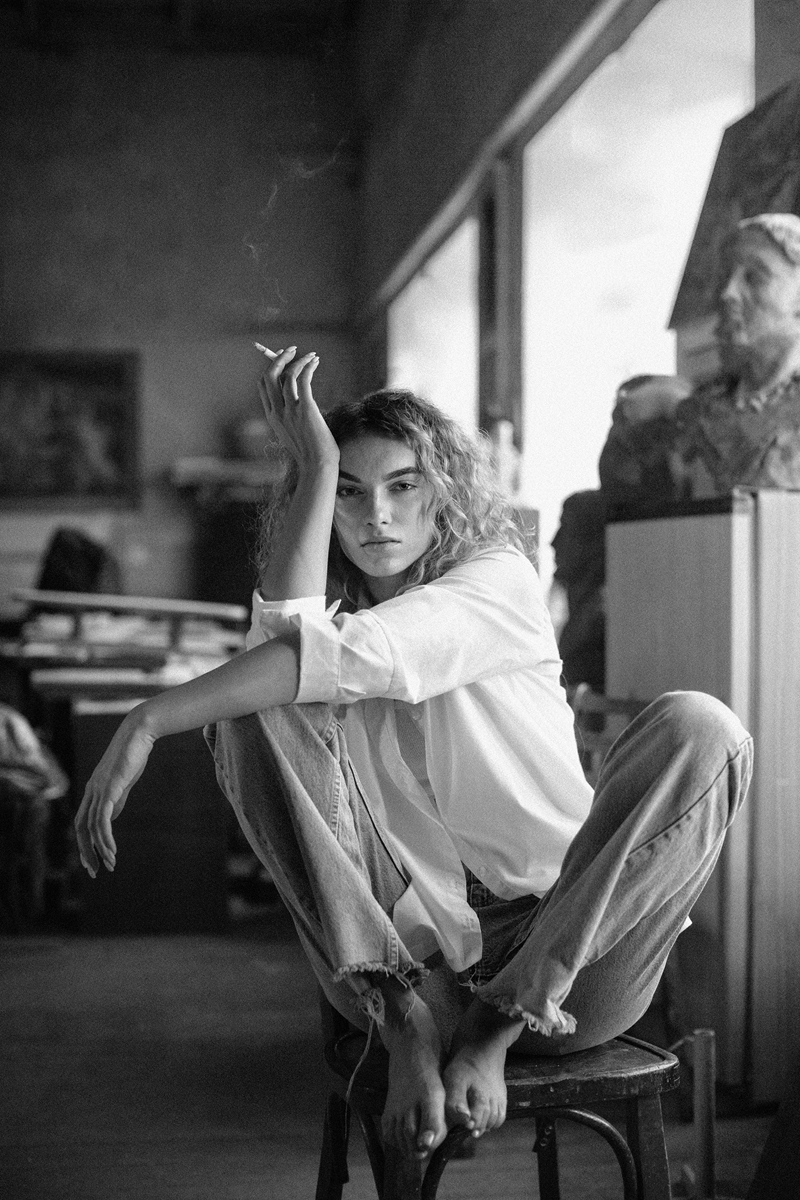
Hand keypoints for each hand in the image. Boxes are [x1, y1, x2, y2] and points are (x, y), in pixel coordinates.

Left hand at [73, 710, 155, 876]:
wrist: (139, 732)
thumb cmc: (134, 754)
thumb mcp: (123, 782)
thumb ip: (116, 800)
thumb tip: (111, 819)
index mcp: (93, 790)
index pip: (82, 822)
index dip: (86, 843)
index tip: (94, 861)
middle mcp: (91, 791)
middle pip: (81, 828)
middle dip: (86, 852)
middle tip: (94, 871)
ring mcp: (99, 789)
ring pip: (91, 827)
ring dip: (99, 849)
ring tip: (110, 864)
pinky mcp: (109, 788)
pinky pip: (102, 818)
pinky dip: (105, 837)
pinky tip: (112, 850)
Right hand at [258, 347, 338, 470]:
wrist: (317, 466)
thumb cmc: (310, 452)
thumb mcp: (294, 433)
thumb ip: (291, 418)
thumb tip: (300, 403)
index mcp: (272, 417)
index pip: (263, 385)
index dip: (272, 369)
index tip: (283, 361)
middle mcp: (277, 412)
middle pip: (270, 375)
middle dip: (280, 358)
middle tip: (292, 350)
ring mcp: (290, 410)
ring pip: (288, 374)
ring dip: (299, 360)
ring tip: (312, 356)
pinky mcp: (306, 408)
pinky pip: (303, 379)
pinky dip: (308, 367)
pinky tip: (315, 362)